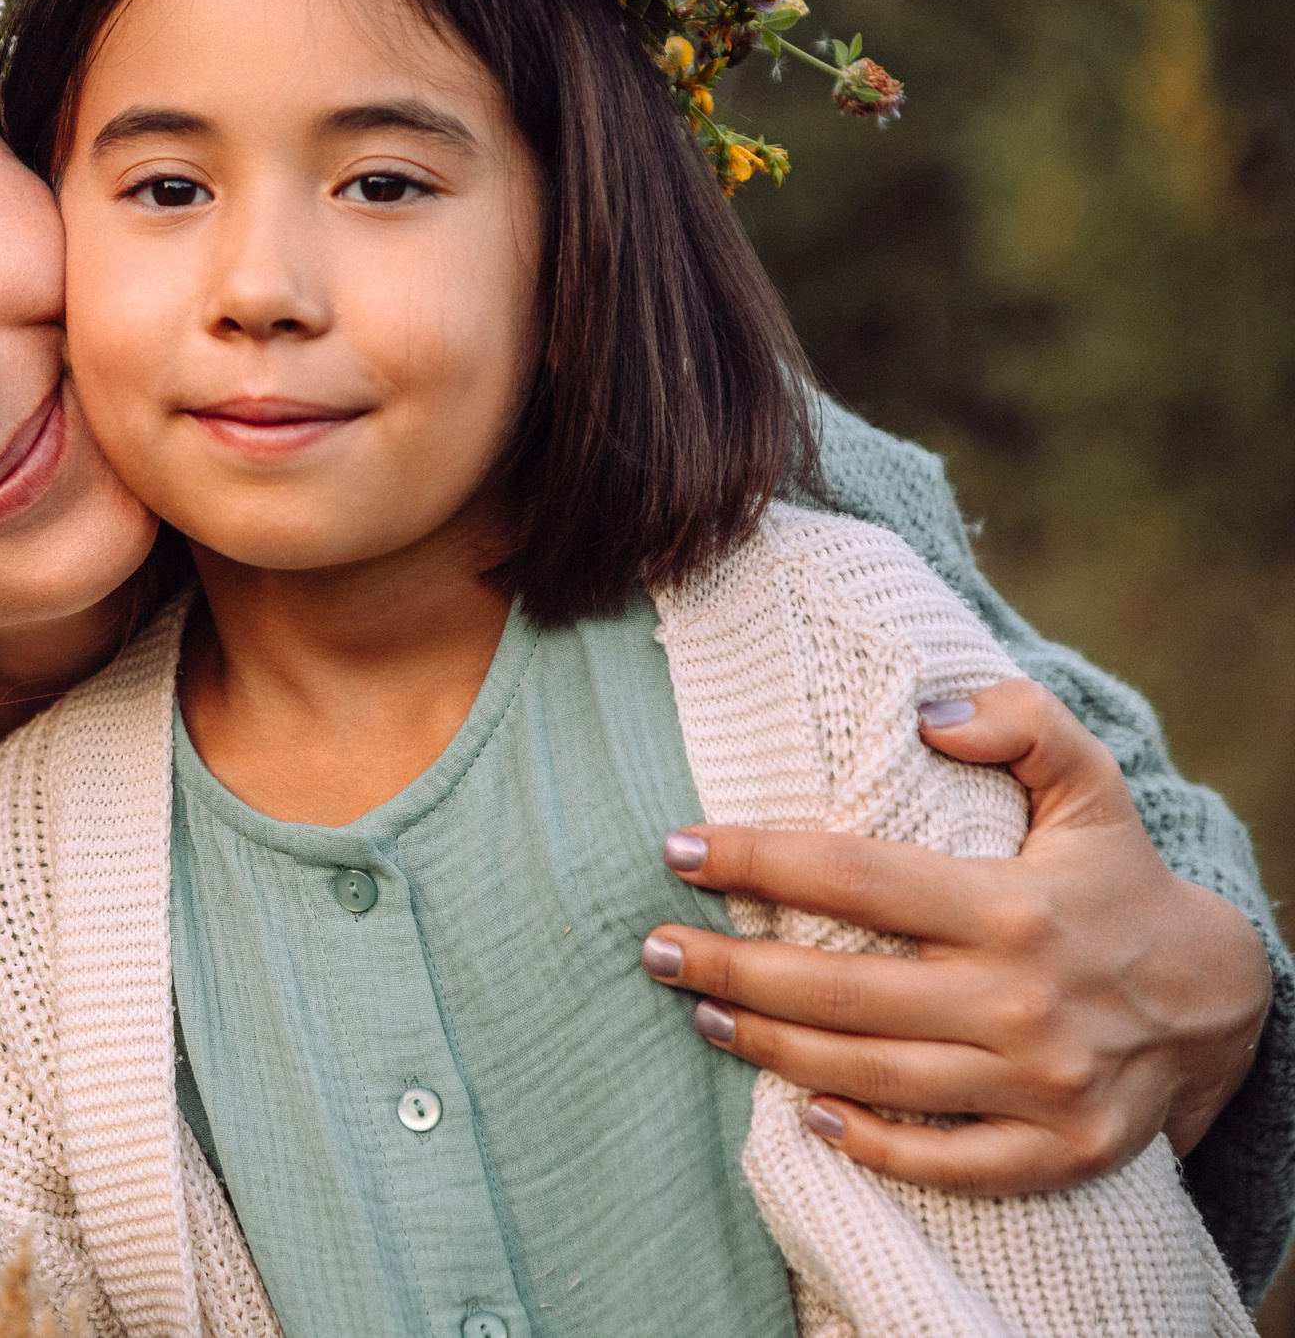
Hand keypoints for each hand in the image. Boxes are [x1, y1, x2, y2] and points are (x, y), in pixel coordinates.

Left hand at [640, 679, 1270, 1195]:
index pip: (853, 875)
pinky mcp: (1059, 1151)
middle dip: (731, 968)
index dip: (755, 859)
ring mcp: (1040, 1085)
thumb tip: (929, 714)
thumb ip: (1021, 724)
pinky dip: (870, 1146)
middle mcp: (1021, 1000)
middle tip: (654, 951)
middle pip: (840, 988)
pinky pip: (946, 1162)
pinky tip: (802, 1113)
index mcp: (1012, 905)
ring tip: (701, 1014)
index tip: (675, 847)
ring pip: (871, 1073)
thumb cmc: (1120, 881)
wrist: (1223, 1001)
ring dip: (771, 1049)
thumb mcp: (1089, 786)